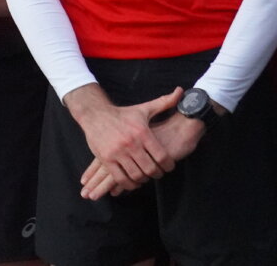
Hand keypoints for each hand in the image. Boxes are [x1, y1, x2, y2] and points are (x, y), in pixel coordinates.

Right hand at [66, 85, 180, 199]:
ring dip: (143, 179)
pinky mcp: (106, 159)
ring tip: (145, 176)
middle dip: (157, 174)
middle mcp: (130, 144)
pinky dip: (128, 184)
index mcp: (142, 132)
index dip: (168, 165)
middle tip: (157, 173)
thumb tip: (181, 92)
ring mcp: (117, 152)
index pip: (162, 157)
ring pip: (136, 176)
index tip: (168, 166)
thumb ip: (164, 102)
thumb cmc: (122, 113)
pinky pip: (120, 178)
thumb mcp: (144, 108)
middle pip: (150, 169)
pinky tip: (131, 180)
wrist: (95, 114)